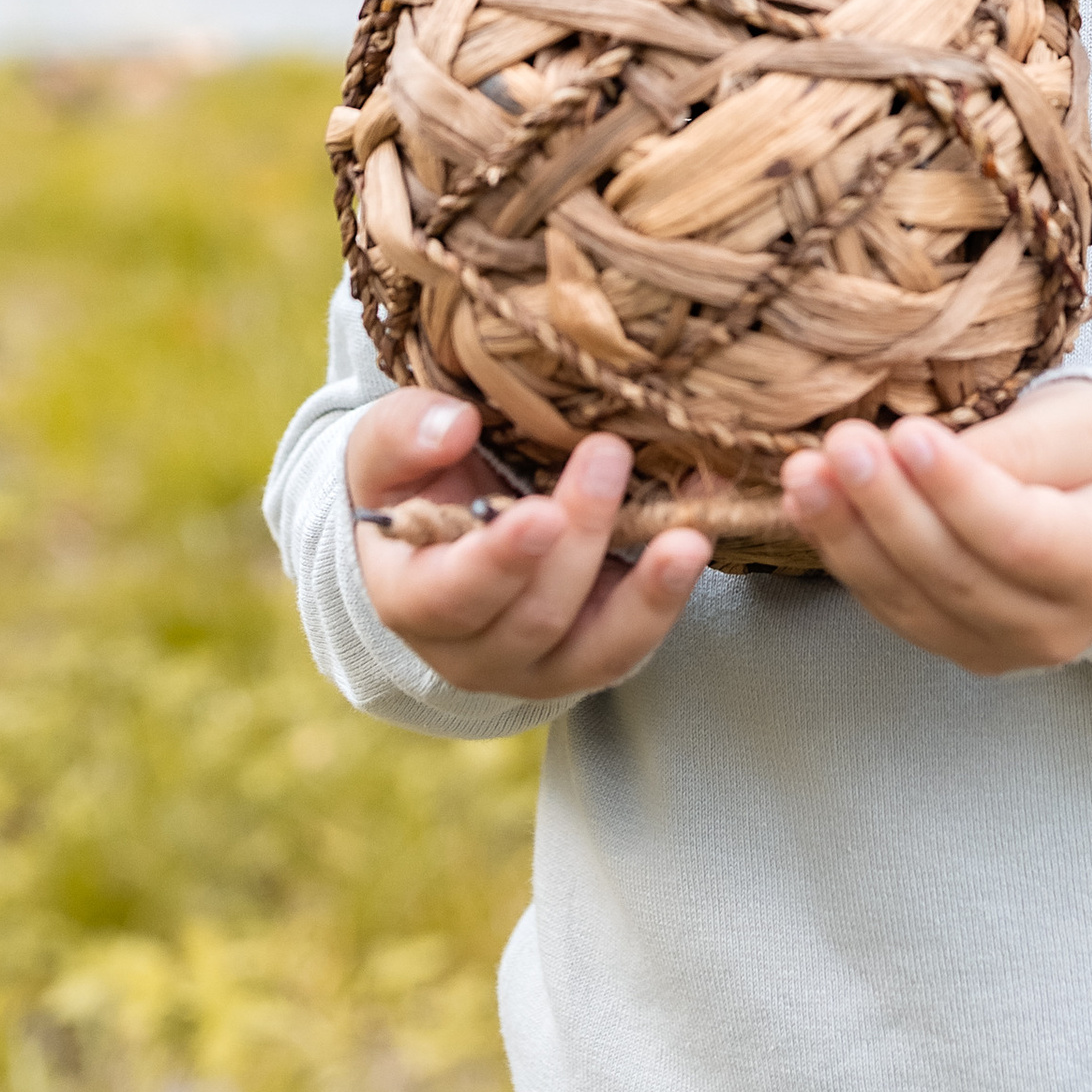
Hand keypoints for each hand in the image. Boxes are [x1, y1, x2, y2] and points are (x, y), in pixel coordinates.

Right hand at [347, 391, 709, 700]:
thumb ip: (406, 432)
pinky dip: (673, 590)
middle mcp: (473, 651)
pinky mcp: (595, 653)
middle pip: (534, 617)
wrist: (449, 522)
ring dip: (647, 592)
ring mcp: (539, 665)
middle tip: (609, 456)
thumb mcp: (389, 446)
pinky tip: (702, 531)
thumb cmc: (416, 480)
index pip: (450, 597)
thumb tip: (456, 426)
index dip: (498, 563)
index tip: (542, 514)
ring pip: (598, 649)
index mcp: (411, 599)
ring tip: (686, 535)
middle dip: (581, 539)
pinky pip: (637, 639)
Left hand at [782, 381, 1091, 674]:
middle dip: (887, 507)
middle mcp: (1056, 627)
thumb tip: (930, 453)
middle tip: (841, 444)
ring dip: (849, 536)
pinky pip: (894, 610)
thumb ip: (1022, 445)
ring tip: (805, 474)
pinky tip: (810, 507)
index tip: (909, 434)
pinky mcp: (960, 646)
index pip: (1022, 538)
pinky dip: (847, 558)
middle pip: (955, 576)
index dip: (958, 492)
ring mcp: (1004, 649)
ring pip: (912, 602)